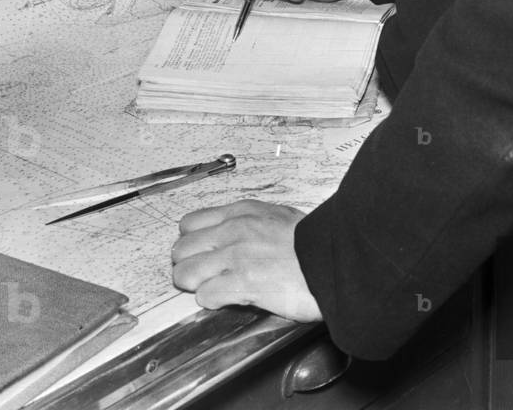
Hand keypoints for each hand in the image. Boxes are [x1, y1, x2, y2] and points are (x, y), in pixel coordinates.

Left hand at [171, 199, 322, 321]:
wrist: (331, 258)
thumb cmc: (312, 241)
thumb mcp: (278, 216)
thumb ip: (250, 222)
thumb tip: (232, 234)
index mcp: (242, 212)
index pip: (189, 224)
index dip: (193, 242)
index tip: (202, 252)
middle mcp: (233, 231)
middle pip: (180, 251)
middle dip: (190, 265)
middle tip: (207, 274)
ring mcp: (235, 257)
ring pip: (185, 274)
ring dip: (198, 285)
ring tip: (216, 287)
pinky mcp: (240, 283)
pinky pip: (205, 296)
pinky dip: (214, 301)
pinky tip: (230, 297)